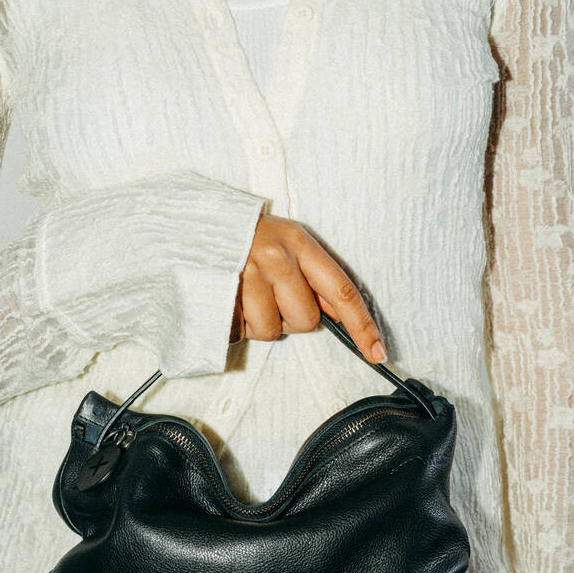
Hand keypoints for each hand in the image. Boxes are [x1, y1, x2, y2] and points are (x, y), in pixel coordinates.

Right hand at [229, 213, 386, 363]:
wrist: (197, 221)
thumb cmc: (248, 236)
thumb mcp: (287, 241)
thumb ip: (313, 276)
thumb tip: (340, 313)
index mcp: (298, 242)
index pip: (341, 290)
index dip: (362, 325)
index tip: (376, 351)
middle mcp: (275, 256)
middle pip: (305, 320)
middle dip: (291, 318)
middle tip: (272, 295)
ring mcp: (245, 274)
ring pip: (271, 331)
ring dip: (260, 323)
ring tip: (247, 296)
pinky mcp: (219, 294)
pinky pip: (241, 332)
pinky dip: (237, 325)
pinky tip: (231, 300)